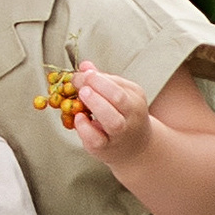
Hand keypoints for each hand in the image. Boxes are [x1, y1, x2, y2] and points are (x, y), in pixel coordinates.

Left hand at [67, 62, 152, 179]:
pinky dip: (85, 128)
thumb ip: (102, 80)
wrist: (136, 148)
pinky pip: (96, 139)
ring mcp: (119, 134)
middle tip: (79, 82)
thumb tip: (84, 66)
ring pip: (112, 121)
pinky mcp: (105, 148)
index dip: (96, 77)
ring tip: (81, 95)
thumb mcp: (119, 95)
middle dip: (97, 86)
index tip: (81, 74)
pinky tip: (78, 118)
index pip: (118, 83)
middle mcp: (131, 116)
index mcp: (135, 98)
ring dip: (94, 104)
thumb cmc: (124, 116)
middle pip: (119, 98)